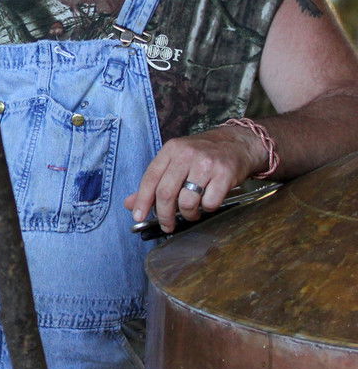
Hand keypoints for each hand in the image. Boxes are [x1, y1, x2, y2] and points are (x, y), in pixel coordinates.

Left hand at [125, 124, 263, 232]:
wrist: (238, 143)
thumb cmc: (203, 155)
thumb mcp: (175, 161)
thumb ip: (154, 182)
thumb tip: (131, 204)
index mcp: (170, 150)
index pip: (150, 178)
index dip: (142, 200)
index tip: (138, 216)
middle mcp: (186, 154)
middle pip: (166, 192)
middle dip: (164, 215)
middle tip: (167, 225)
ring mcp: (206, 164)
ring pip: (187, 201)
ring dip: (187, 214)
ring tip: (191, 213)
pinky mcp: (225, 174)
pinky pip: (210, 202)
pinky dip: (206, 209)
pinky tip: (207, 203)